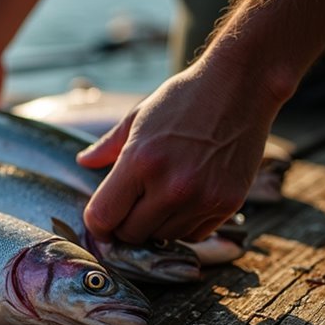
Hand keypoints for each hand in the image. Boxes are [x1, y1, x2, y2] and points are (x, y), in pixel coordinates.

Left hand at [76, 66, 275, 244]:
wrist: (240, 87)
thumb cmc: (184, 99)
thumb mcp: (137, 117)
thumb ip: (107, 146)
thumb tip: (83, 162)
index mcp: (140, 162)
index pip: (102, 218)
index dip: (97, 221)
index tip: (102, 215)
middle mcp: (171, 186)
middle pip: (130, 234)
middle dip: (125, 223)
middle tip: (133, 203)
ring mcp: (202, 198)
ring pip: (162, 237)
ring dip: (157, 224)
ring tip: (163, 194)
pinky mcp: (228, 204)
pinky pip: (194, 235)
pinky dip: (185, 224)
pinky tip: (187, 198)